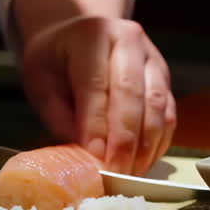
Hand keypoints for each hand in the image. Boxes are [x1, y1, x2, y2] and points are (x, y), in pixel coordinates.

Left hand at [20, 15, 175, 175]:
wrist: (78, 35)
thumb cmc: (56, 61)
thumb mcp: (40, 82)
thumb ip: (59, 115)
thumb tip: (88, 153)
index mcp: (92, 35)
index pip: (96, 85)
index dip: (97, 125)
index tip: (95, 159)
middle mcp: (128, 39)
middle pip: (132, 95)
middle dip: (125, 141)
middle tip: (115, 174)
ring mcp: (152, 57)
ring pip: (156, 105)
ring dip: (146, 145)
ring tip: (130, 174)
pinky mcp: (164, 77)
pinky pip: (168, 113)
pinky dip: (158, 141)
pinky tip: (143, 161)